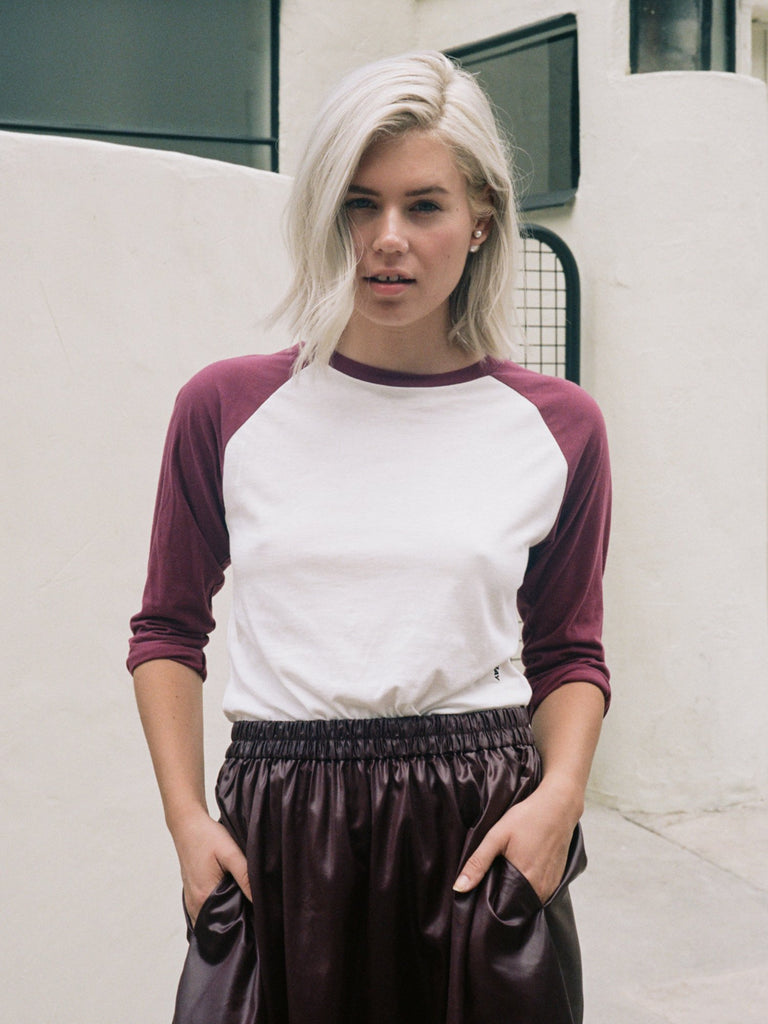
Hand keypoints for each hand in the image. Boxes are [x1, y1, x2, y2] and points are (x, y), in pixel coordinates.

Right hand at [171, 807, 251, 925]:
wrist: (187, 824)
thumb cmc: (207, 836)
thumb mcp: (230, 852)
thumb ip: (245, 876)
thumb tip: (259, 899)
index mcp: (204, 896)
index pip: (226, 923)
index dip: (243, 923)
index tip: (257, 920)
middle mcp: (194, 903)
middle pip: (218, 924)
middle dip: (235, 923)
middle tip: (254, 916)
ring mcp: (190, 900)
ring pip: (211, 919)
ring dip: (225, 918)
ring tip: (243, 910)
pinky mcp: (190, 894)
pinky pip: (205, 912)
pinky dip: (216, 911)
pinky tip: (229, 902)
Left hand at [452, 778, 579, 902]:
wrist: (558, 806)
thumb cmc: (527, 818)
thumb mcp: (497, 836)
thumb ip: (478, 863)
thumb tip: (459, 888)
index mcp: (524, 882)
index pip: (503, 909)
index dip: (490, 904)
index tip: (480, 895)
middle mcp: (540, 890)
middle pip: (516, 906)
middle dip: (502, 900)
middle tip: (491, 881)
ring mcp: (551, 886)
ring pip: (527, 900)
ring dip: (515, 894)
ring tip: (505, 875)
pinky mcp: (557, 879)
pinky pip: (539, 892)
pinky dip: (528, 887)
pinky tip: (521, 871)